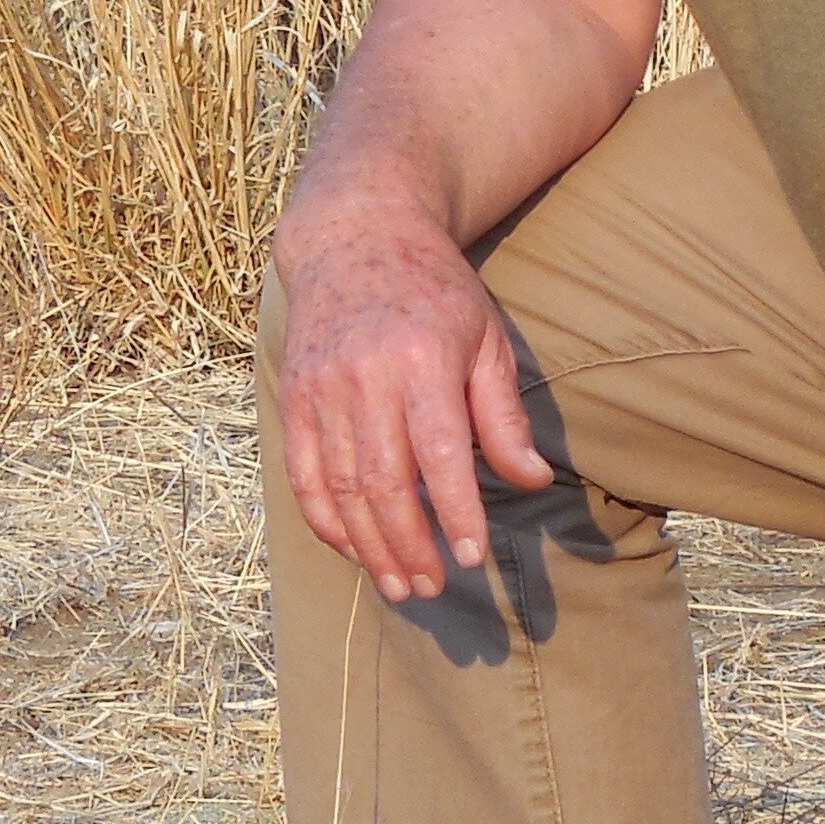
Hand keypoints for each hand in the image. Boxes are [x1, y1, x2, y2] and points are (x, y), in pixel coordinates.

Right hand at [271, 202, 549, 602]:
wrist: (356, 236)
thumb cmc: (435, 291)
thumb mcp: (486, 339)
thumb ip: (503, 415)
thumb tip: (530, 480)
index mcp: (423, 360)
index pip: (440, 454)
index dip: (456, 512)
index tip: (471, 557)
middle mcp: (366, 377)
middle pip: (383, 483)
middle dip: (409, 545)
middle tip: (432, 588)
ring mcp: (322, 389)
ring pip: (340, 488)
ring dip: (369, 546)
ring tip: (400, 585)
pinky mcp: (294, 397)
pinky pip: (303, 475)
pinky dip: (326, 521)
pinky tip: (353, 550)